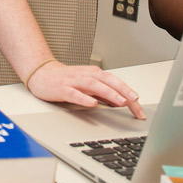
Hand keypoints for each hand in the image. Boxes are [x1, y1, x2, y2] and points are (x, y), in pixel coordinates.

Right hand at [26, 61, 146, 118]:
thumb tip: (122, 102)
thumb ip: (104, 93)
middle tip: (136, 103)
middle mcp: (87, 76)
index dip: (130, 95)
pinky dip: (84, 98)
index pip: (117, 84)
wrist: (42, 74)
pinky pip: (75, 94)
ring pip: (95, 86)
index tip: (140, 108)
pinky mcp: (62, 89)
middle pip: (109, 82)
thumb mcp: (89, 86)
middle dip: (124, 92)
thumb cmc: (66, 80)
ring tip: (121, 102)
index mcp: (96, 74)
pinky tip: (92, 103)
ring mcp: (75, 82)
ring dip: (109, 93)